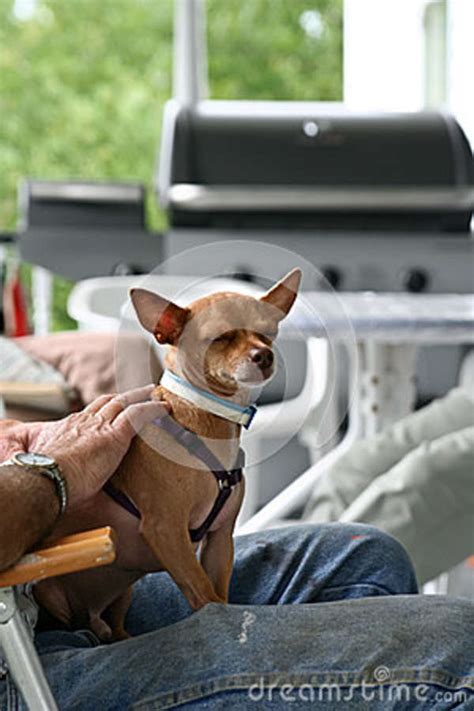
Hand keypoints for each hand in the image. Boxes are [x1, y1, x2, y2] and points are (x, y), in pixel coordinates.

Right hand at [0, 385, 168, 506]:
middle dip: (123, 397)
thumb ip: (75, 484)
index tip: (114, 411)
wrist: (45, 478)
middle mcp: (83, 421)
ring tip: (155, 396)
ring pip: (123, 402)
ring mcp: (98, 425)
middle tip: (140, 394)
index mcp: (67, 429)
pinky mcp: (114, 434)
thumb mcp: (53, 471)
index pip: (90, 413)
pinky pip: (138, 414)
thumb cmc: (48, 483)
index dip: (104, 410)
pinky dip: (153, 409)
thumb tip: (99, 512)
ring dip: (141, 397)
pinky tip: (164, 408)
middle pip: (107, 402)